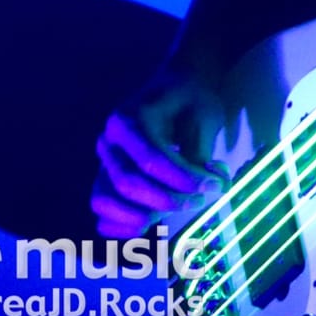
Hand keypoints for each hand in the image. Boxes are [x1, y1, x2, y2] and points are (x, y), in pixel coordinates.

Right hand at [91, 61, 228, 238]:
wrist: (173, 89)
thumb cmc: (190, 101)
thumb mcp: (202, 117)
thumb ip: (200, 155)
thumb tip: (209, 189)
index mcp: (129, 118)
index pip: (151, 158)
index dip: (182, 179)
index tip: (214, 186)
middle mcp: (109, 141)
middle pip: (128, 182)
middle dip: (168, 199)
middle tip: (202, 198)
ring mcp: (102, 161)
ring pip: (105, 199)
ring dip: (141, 215)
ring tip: (176, 210)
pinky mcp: (105, 179)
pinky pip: (102, 209)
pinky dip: (118, 224)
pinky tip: (147, 226)